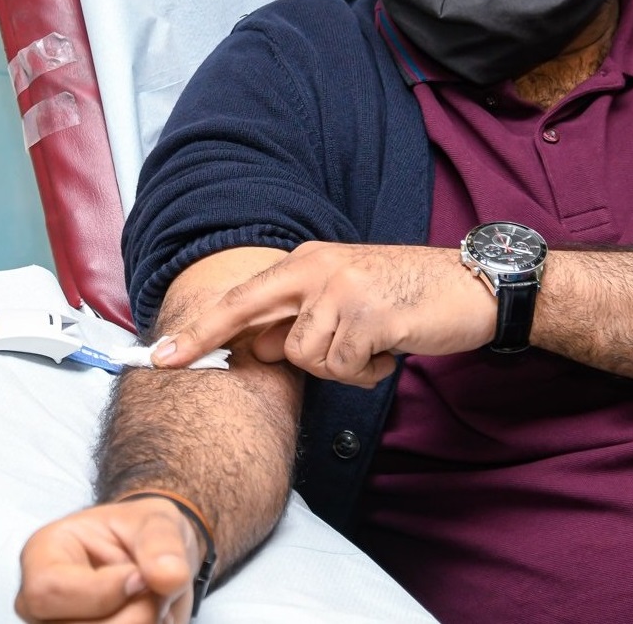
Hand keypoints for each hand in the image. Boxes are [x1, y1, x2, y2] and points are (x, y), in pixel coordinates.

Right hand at [15, 498, 201, 623]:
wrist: (154, 561)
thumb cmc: (139, 534)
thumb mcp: (156, 521)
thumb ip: (161, 544)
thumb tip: (170, 577)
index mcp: (43, 556)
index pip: (49, 591)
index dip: (102, 592)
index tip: (140, 577)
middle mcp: (40, 605)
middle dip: (133, 615)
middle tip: (155, 590)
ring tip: (155, 603)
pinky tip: (153, 621)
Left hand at [152, 242, 494, 385]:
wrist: (473, 285)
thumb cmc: (408, 294)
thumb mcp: (347, 296)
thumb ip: (301, 318)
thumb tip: (256, 348)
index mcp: (308, 260)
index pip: (242, 297)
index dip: (199, 329)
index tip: (160, 356)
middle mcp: (318, 268)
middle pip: (259, 325)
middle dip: (241, 348)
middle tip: (234, 353)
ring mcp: (343, 290)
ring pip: (307, 358)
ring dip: (342, 366)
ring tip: (375, 344)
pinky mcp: (369, 316)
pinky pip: (344, 368)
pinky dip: (368, 372)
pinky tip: (391, 349)